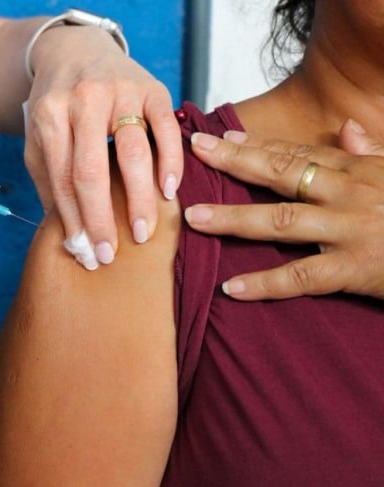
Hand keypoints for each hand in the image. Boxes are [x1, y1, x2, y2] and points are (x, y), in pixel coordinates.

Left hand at [24, 25, 181, 268]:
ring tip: (143, 232)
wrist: (76, 51)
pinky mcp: (153, 88)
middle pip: (93, 170)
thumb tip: (69, 235)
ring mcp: (121, 92)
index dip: (74, 220)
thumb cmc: (57, 105)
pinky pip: (166, 129)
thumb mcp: (39, 138)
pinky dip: (170, 162)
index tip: (85, 253)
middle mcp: (84, 100)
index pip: (62, 178)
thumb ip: (49, 181)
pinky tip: (169, 192)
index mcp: (50, 115)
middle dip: (102, 217)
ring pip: (134, 152)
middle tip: (111, 253)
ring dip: (139, 198)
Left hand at [186, 119, 383, 299]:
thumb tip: (348, 127)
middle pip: (280, 174)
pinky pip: (300, 277)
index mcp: (358, 170)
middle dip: (233, 162)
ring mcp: (349, 230)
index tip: (220, 139)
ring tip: (193, 219)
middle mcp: (348, 194)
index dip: (256, 146)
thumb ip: (372, 151)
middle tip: (192, 153)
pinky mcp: (354, 269)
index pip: (298, 153)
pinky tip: (230, 288)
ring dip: (233, 220)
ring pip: (280, 222)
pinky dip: (264, 284)